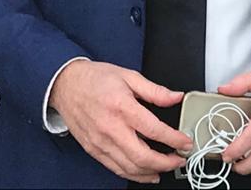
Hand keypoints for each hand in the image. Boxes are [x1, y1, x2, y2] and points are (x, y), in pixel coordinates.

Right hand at [49, 59, 192, 182]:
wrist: (65, 84)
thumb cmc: (95, 79)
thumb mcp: (129, 76)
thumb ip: (155, 90)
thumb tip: (175, 97)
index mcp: (122, 107)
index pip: (154, 130)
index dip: (174, 139)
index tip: (185, 142)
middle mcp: (111, 128)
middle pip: (142, 156)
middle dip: (165, 162)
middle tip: (180, 159)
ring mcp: (100, 142)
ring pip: (129, 167)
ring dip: (151, 172)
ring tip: (167, 168)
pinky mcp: (93, 150)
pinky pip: (115, 168)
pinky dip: (133, 175)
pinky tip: (145, 173)